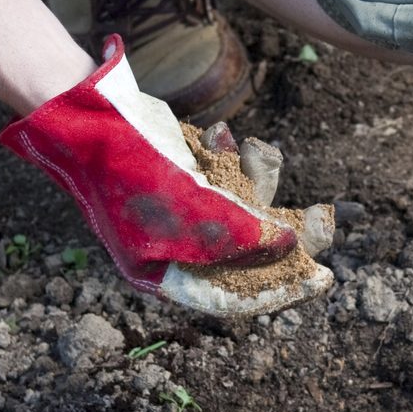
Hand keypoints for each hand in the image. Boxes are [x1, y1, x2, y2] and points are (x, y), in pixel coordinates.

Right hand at [0, 36, 332, 316]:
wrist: (87, 113)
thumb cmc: (128, 168)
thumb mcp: (187, 209)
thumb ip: (239, 233)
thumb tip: (291, 245)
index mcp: (166, 275)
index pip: (234, 298)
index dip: (281, 290)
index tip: (322, 279)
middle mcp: (178, 249)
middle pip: (251, 255)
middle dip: (288, 234)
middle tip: (325, 218)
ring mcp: (185, 211)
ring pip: (248, 207)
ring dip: (257, 177)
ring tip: (249, 151)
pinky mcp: (192, 175)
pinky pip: (231, 174)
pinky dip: (233, 154)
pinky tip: (219, 136)